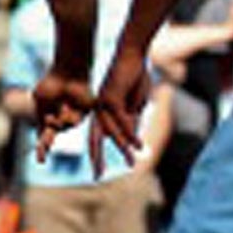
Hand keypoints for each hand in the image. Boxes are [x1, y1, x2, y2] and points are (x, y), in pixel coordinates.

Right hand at [31, 68, 93, 158]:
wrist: (67, 73)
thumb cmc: (51, 84)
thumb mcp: (40, 100)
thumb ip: (41, 116)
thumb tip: (47, 131)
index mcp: (48, 118)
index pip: (43, 136)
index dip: (42, 149)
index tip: (41, 161)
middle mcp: (61, 120)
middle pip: (52, 137)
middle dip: (45, 147)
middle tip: (42, 156)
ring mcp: (73, 117)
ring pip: (63, 127)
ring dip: (58, 120)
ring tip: (59, 108)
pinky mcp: (85, 113)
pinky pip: (74, 121)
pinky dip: (66, 116)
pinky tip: (65, 109)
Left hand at [90, 44, 149, 176]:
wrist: (132, 56)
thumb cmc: (134, 76)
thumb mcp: (135, 103)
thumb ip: (132, 119)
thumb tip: (133, 135)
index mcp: (102, 112)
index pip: (98, 137)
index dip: (98, 154)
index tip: (99, 170)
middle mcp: (98, 111)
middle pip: (95, 139)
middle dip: (97, 158)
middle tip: (97, 176)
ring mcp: (103, 105)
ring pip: (112, 133)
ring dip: (124, 148)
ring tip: (132, 162)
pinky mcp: (111, 99)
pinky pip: (121, 122)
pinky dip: (131, 134)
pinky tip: (137, 144)